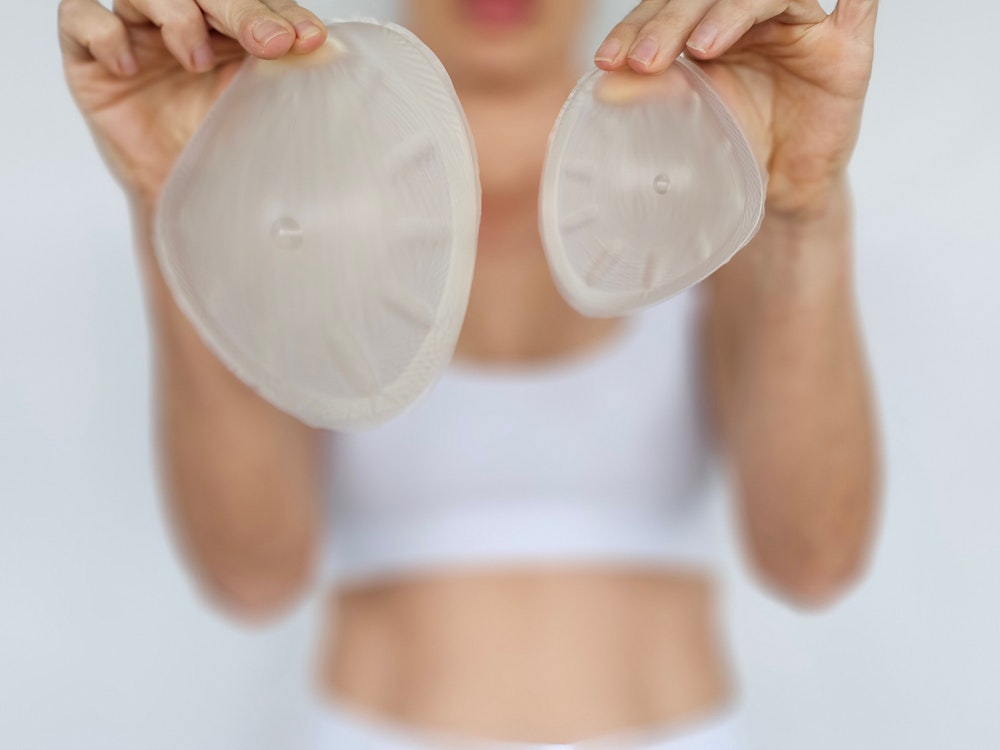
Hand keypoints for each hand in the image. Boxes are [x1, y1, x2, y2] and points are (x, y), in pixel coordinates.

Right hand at [57, 0, 327, 209]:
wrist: (185, 196)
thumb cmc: (223, 147)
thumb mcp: (262, 108)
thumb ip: (285, 72)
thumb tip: (325, 46)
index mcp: (226, 25)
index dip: (279, 12)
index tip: (310, 40)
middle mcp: (180, 18)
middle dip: (241, 10)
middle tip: (271, 42)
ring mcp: (132, 32)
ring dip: (176, 16)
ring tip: (196, 60)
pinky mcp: (87, 56)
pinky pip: (80, 15)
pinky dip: (104, 33)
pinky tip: (129, 67)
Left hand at [595, 0, 877, 217]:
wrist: (781, 188)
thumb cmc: (737, 145)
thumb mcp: (689, 117)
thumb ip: (653, 92)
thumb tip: (604, 85)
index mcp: (709, 24)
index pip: (669, 5)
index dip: (637, 26)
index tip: (608, 60)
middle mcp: (754, 16)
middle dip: (671, 19)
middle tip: (643, 59)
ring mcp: (801, 26)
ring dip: (729, 10)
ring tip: (700, 48)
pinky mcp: (846, 50)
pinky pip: (858, 6)